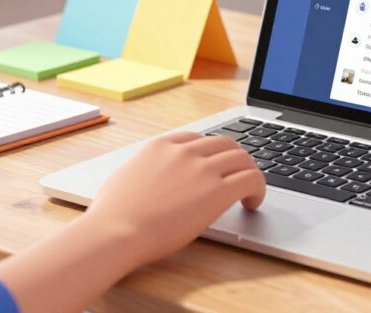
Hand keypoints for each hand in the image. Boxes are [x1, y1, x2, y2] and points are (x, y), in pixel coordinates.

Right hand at [85, 131, 265, 264]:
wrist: (115, 232)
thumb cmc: (111, 215)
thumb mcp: (123, 177)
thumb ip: (142, 171)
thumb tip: (145, 176)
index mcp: (160, 146)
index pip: (197, 138)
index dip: (210, 153)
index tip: (214, 166)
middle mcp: (184, 152)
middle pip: (224, 144)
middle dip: (234, 159)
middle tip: (238, 177)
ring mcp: (202, 169)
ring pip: (243, 158)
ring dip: (249, 173)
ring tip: (250, 191)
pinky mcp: (217, 192)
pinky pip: (252, 180)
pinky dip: (259, 189)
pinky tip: (253, 203)